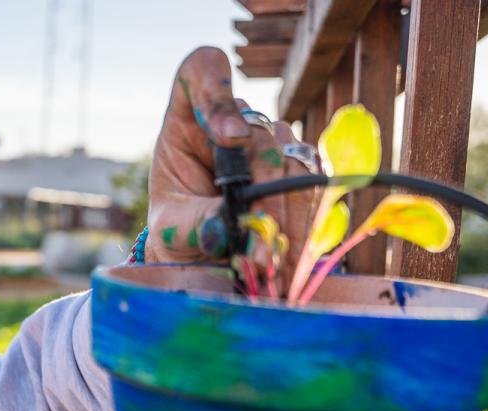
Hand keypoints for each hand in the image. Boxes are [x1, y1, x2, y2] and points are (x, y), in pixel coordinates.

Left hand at [145, 47, 318, 281]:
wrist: (204, 253)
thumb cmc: (179, 229)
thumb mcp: (174, 228)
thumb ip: (198, 223)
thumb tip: (229, 224)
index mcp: (188, 117)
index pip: (201, 71)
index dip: (216, 92)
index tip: (228, 136)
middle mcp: (233, 119)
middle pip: (259, 134)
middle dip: (263, 194)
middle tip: (261, 244)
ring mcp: (269, 140)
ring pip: (291, 160)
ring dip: (286, 215)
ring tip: (273, 262)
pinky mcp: (296, 165)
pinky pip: (313, 182)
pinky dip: (304, 219)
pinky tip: (291, 252)